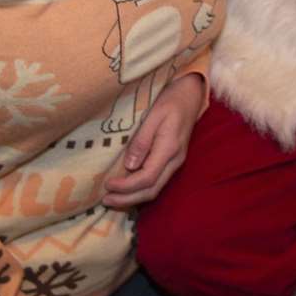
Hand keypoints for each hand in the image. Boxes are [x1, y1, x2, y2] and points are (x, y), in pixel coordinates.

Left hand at [103, 73, 204, 208]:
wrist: (190, 95)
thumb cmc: (170, 101)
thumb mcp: (153, 115)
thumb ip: (142, 141)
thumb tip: (130, 166)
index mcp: (169, 149)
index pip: (147, 178)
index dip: (126, 187)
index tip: (107, 185)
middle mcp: (175, 161)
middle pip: (152, 190)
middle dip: (127, 199)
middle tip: (105, 200)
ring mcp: (175, 162)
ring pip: (155, 189)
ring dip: (133, 198)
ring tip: (113, 198)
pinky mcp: (172, 161)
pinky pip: (156, 182)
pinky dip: (140, 190)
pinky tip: (127, 189)